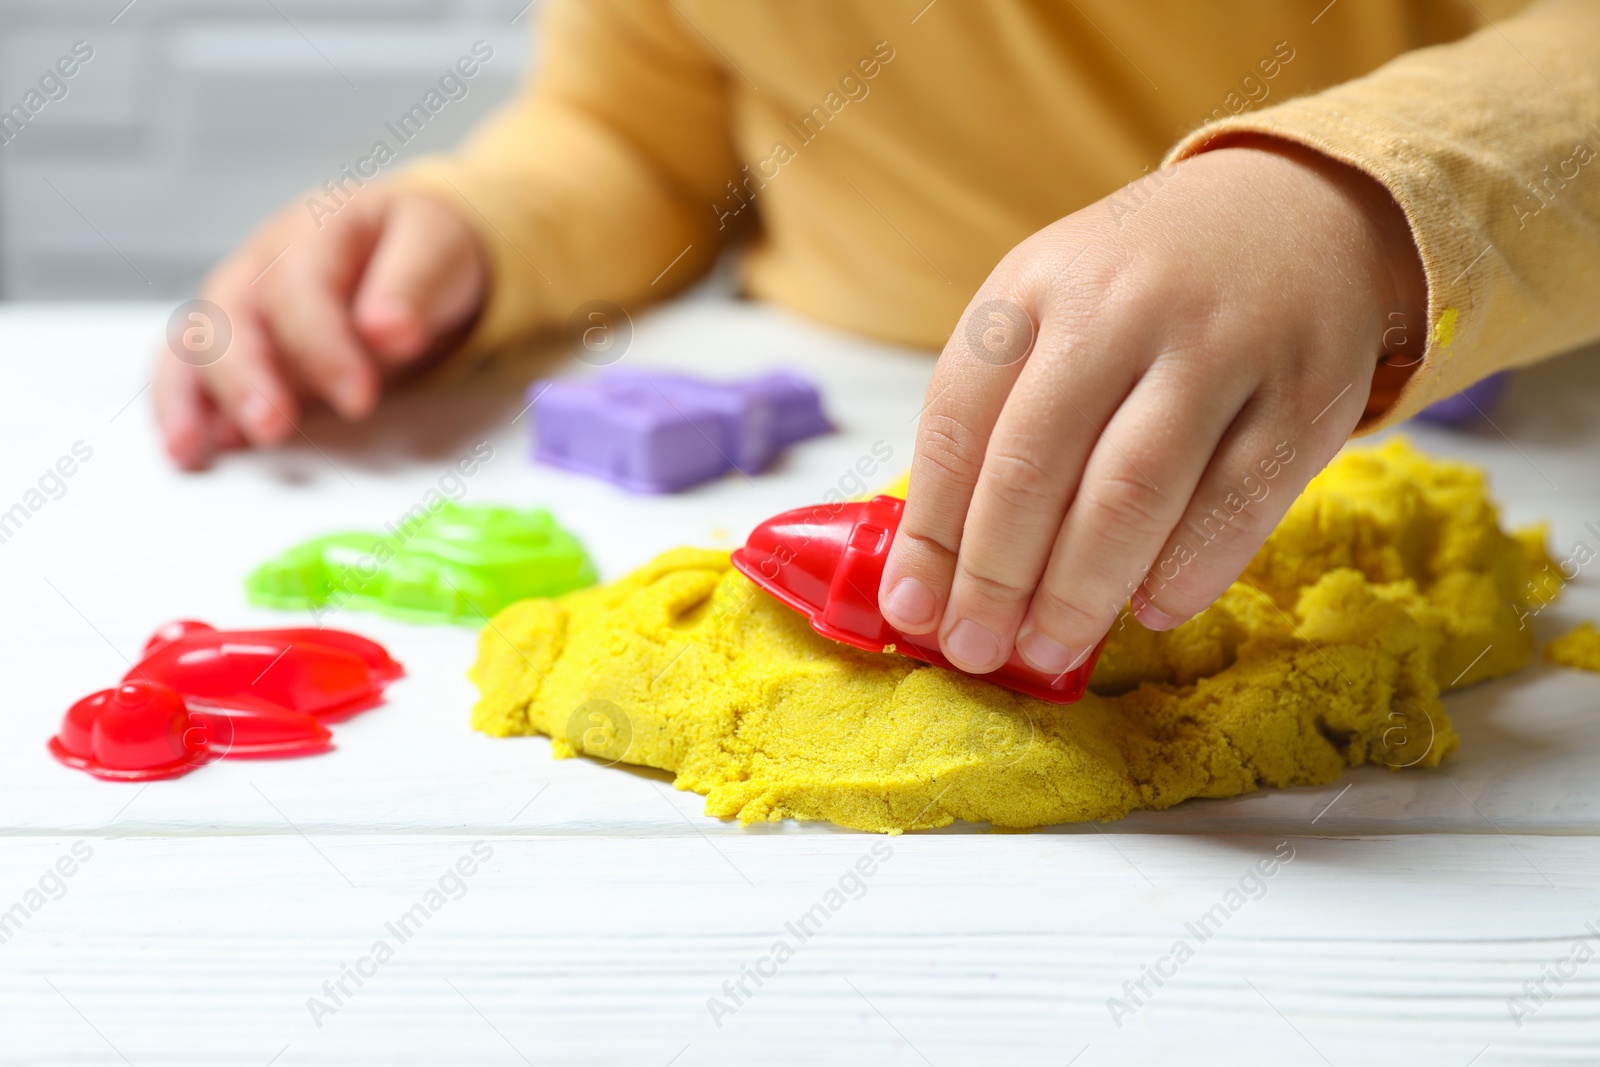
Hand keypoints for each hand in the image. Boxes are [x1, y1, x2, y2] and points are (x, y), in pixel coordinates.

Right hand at [153, 186, 486, 468]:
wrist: (415, 249)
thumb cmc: (422, 245)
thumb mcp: (438, 247)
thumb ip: (415, 285)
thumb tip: (389, 331)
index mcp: (316, 230)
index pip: (302, 286)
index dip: (323, 344)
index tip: (357, 397)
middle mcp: (265, 262)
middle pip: (231, 315)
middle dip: (245, 376)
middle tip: (271, 426)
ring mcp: (245, 302)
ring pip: (197, 344)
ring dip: (195, 398)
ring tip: (197, 449)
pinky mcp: (239, 344)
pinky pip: (191, 371)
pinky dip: (183, 409)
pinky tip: (190, 449)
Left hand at [878, 137, 1426, 675]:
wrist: (1298, 213)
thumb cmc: (1142, 295)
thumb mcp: (1051, 313)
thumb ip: (997, 423)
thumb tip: (939, 575)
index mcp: (1034, 287)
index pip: (958, 424)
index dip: (930, 532)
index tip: (911, 609)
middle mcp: (1119, 308)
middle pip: (1035, 466)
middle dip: (994, 577)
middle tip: (976, 650)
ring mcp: (1218, 346)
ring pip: (1130, 493)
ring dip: (1079, 592)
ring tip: (1048, 651)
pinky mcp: (1304, 392)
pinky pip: (1236, 504)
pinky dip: (1187, 572)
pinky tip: (1151, 612)